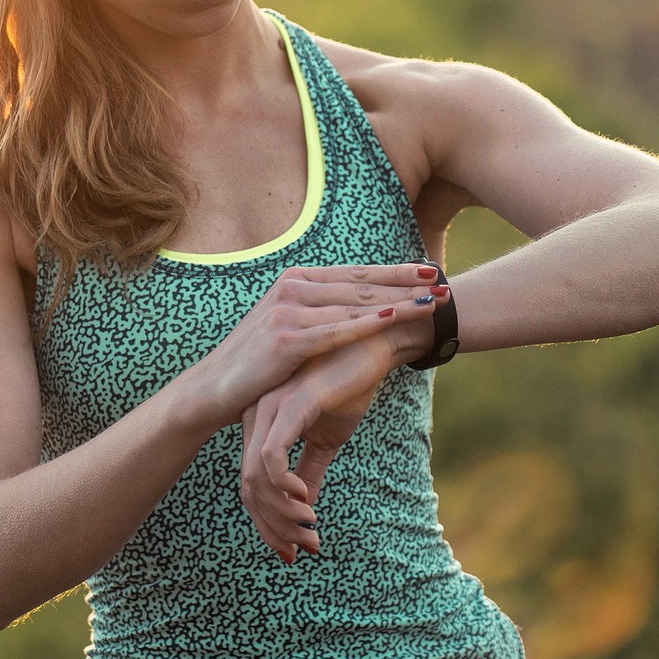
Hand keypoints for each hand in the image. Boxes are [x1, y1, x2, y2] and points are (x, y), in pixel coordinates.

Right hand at [183, 262, 447, 434]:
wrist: (214, 389)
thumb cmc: (257, 363)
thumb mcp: (287, 327)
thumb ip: (316, 312)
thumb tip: (352, 307)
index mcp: (295, 280)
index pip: (355, 273)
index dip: (395, 271)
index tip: (429, 269)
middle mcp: (293, 287)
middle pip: (362, 285)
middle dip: (406, 284)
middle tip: (444, 282)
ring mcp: (288, 311)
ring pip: (355, 305)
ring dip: (398, 303)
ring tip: (433, 302)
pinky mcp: (286, 338)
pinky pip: (336, 330)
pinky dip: (367, 323)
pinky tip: (394, 317)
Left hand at [238, 282, 448, 562]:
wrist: (376, 343)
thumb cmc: (351, 385)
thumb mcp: (328, 439)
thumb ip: (310, 474)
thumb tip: (306, 515)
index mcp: (260, 423)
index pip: (251, 484)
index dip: (269, 523)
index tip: (294, 551)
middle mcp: (255, 416)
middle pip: (249, 488)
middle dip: (275, 526)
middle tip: (303, 549)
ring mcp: (268, 408)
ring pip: (257, 479)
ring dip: (283, 515)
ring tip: (310, 530)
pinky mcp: (288, 405)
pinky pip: (270, 458)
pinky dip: (284, 489)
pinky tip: (307, 501)